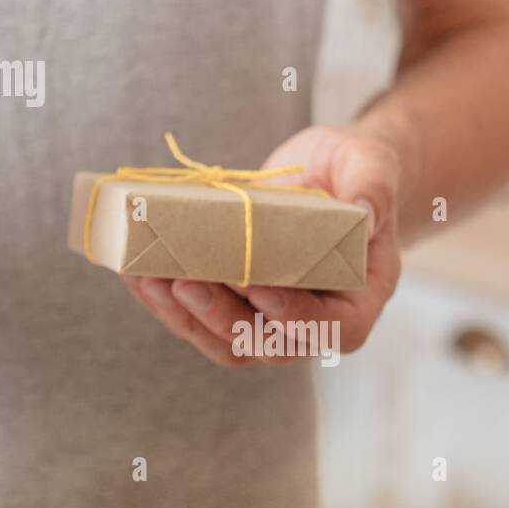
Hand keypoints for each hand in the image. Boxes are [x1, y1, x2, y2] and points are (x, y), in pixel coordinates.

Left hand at [121, 125, 402, 366]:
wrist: (324, 171)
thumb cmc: (352, 168)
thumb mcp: (370, 164)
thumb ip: (372, 187)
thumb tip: (364, 217)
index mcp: (359, 296)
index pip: (334, 328)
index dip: (295, 315)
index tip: (254, 284)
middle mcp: (316, 319)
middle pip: (268, 343)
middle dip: (221, 316)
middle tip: (184, 282)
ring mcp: (270, 318)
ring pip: (226, 340)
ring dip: (184, 316)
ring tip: (149, 279)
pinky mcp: (234, 304)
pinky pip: (198, 317)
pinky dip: (166, 301)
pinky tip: (136, 273)